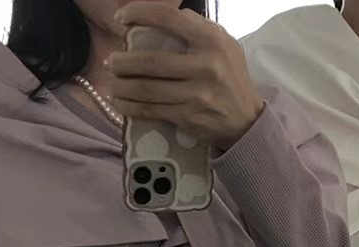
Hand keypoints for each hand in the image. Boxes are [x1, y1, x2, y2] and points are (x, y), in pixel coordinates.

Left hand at [110, 2, 264, 149]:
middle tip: (111, 62)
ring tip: (111, 83)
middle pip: (152, 61)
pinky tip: (120, 103)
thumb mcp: (225, 45)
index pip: (169, 18)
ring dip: (123, 86)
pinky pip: (153, 110)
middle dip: (124, 62)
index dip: (140, 13)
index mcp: (211, 41)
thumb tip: (163, 15)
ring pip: (148, 88)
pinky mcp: (189, 116)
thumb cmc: (231, 78)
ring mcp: (196, 93)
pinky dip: (132, 107)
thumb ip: (198, 28)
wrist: (247, 121)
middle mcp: (205, 66)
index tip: (121, 19)